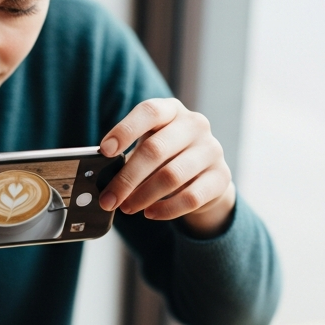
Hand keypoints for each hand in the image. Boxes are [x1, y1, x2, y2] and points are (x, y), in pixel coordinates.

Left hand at [98, 98, 235, 237]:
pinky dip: (166, 209)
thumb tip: (104, 181)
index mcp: (172, 110)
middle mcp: (195, 125)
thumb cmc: (167, 157)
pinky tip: (150, 213)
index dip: (126, 130)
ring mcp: (211, 150)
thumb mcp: (149, 147)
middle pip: (156, 150)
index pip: (149, 112)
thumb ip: (129, 156)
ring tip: (127, 208)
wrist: (205, 175)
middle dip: (127, 178)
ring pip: (172, 176)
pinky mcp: (221, 177)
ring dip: (143, 196)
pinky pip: (191, 197)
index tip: (105, 151)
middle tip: (109, 199)